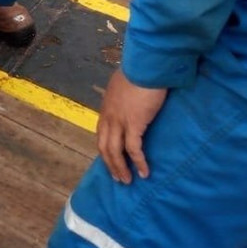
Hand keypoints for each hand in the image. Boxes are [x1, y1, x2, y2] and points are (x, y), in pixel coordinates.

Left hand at [97, 69, 167, 183]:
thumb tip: (129, 99)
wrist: (145, 66)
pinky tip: (144, 172)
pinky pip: (134, 149)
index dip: (105, 149)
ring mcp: (120, 121)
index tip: (110, 160)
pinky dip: (138, 162)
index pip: (101, 133)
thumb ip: (123, 96)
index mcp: (106, 107)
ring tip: (127, 180)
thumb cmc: (139, 72)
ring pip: (115, 151)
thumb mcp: (124, 85)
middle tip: (118, 177)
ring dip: (120, 168)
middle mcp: (109, 116)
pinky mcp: (134, 124)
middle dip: (110, 164)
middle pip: (104, 146)